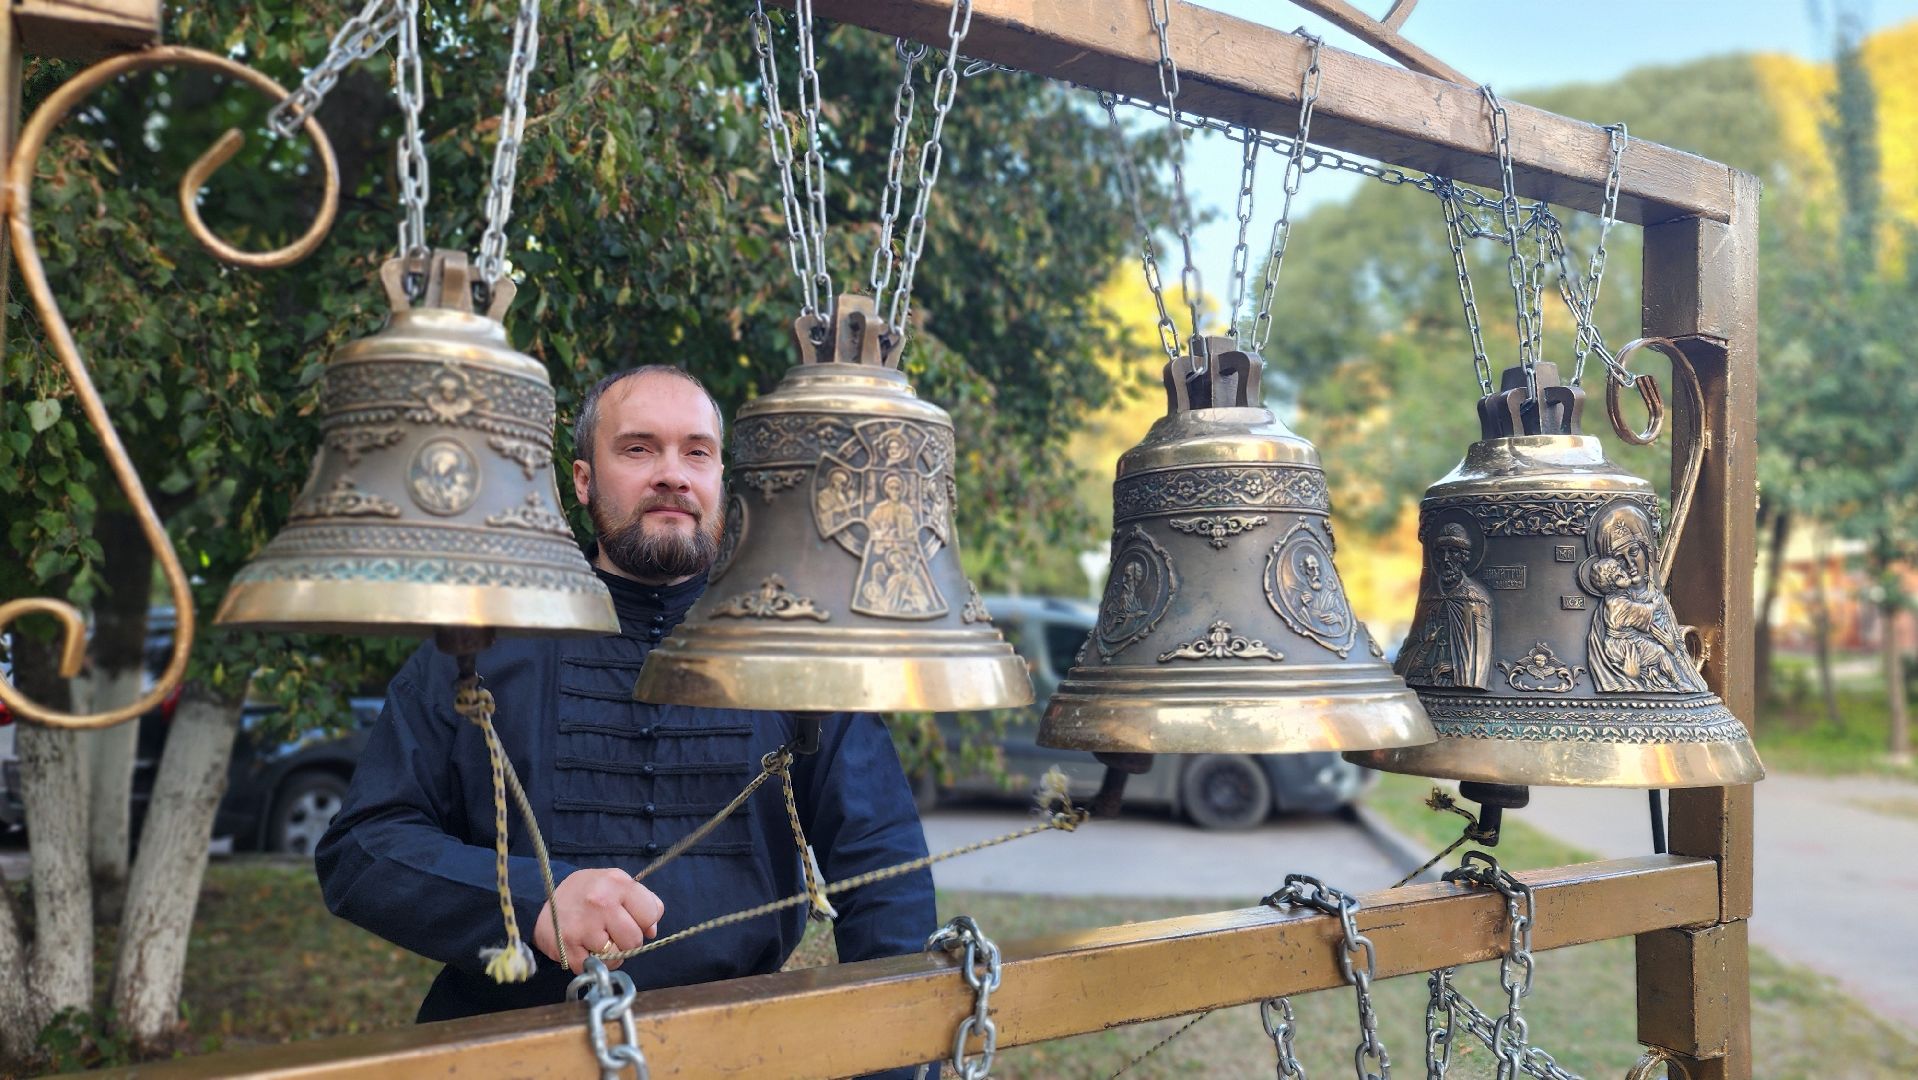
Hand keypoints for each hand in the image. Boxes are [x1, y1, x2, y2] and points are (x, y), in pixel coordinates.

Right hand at [533, 868, 664, 973]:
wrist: (541, 898)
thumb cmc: (587, 891)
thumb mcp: (616, 882)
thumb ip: (642, 901)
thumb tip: (652, 930)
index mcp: (617, 884)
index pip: (651, 914)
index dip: (645, 921)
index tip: (633, 919)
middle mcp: (601, 903)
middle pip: (634, 940)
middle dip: (628, 940)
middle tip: (613, 932)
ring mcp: (583, 927)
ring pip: (616, 957)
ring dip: (611, 954)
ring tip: (598, 940)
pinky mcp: (568, 948)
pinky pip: (594, 967)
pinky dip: (592, 963)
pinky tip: (585, 947)